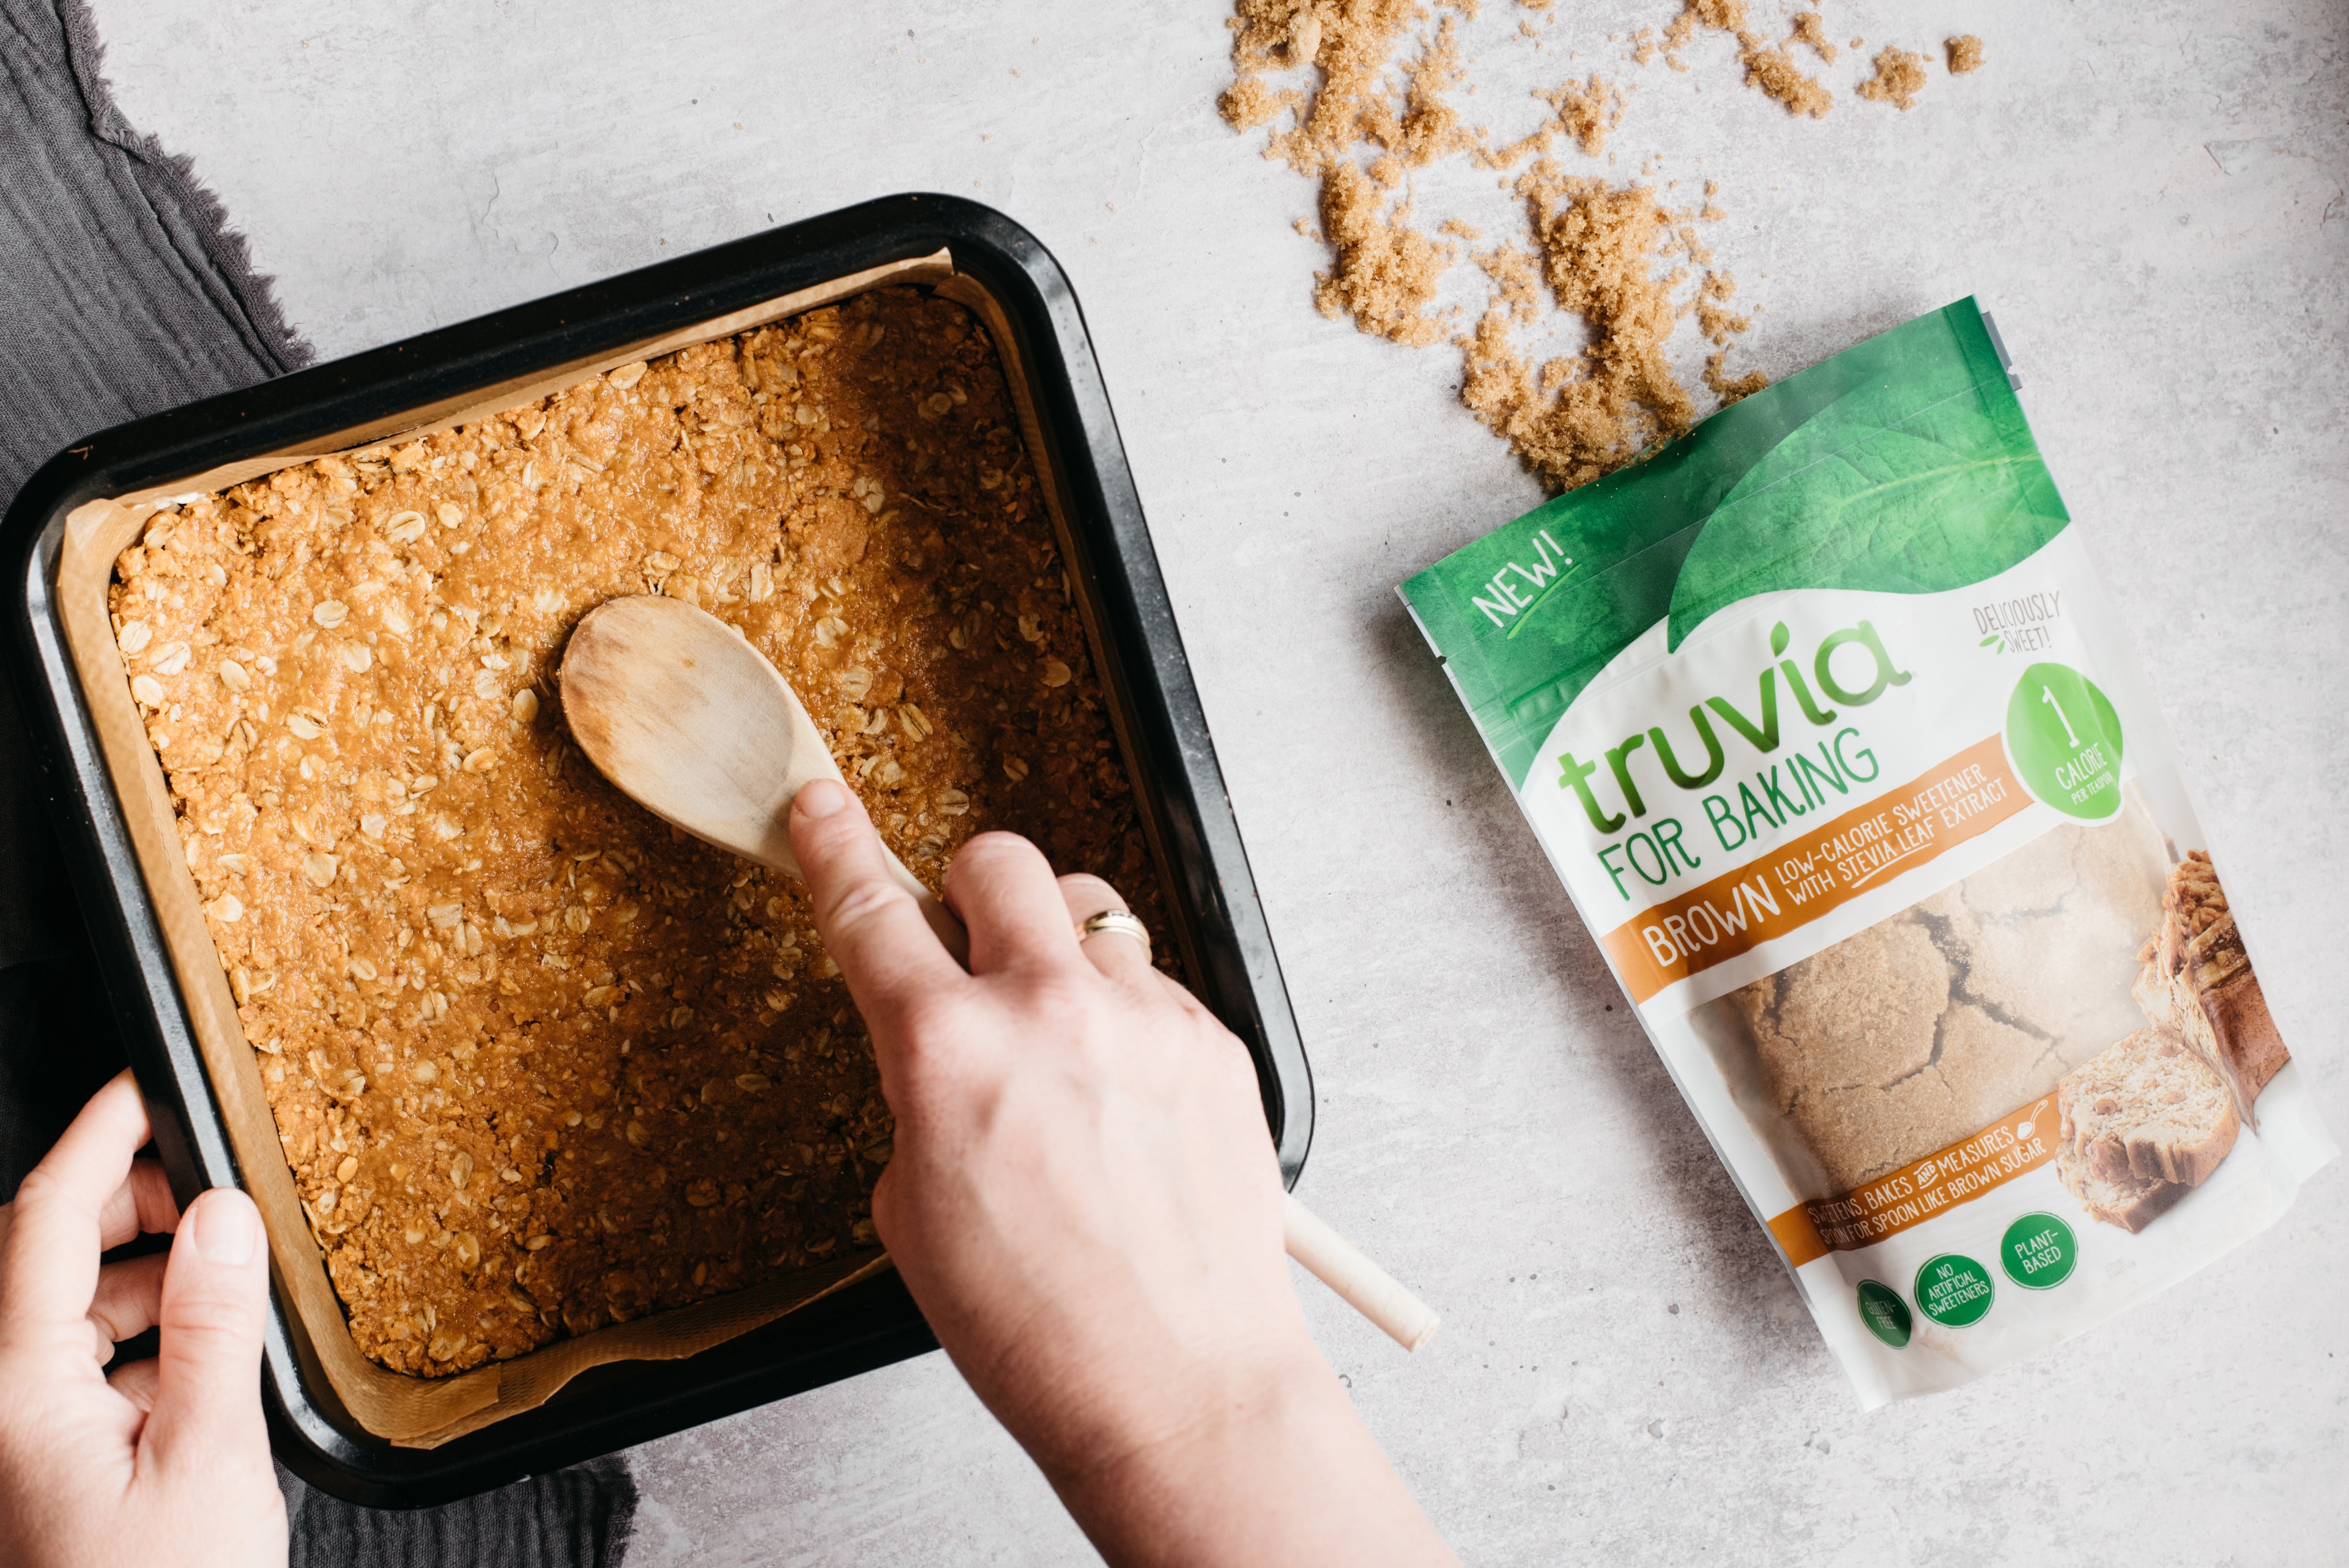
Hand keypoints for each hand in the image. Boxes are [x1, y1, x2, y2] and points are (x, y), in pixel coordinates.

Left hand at [0, 1072, 286, 1567]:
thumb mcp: (207, 1458)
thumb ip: (213, 1329)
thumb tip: (222, 1212)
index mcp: (20, 1388)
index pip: (43, 1218)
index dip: (97, 1137)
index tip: (147, 1085)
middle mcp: (3, 1404)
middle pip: (41, 1258)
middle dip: (126, 1204)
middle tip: (211, 1181)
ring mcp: (21, 1438)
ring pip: (63, 1313)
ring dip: (142, 1274)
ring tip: (226, 1274)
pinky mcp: (49, 1470)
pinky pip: (82, 1369)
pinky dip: (142, 1339)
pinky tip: (204, 1360)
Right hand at [790, 779, 1454, 1567]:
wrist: (1178, 1384)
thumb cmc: (1038, 1325)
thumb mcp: (915, 1212)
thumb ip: (922, 1096)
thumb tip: (947, 1055)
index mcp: (946, 1050)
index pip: (870, 909)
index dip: (835, 846)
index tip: (822, 805)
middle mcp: (1048, 1008)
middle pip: (999, 861)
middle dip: (970, 891)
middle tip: (969, 948)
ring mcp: (1143, 1018)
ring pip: (1090, 909)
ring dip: (1058, 946)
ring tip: (1061, 1032)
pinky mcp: (1212, 1043)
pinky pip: (1155, 984)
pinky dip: (1127, 1015)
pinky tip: (1125, 1096)